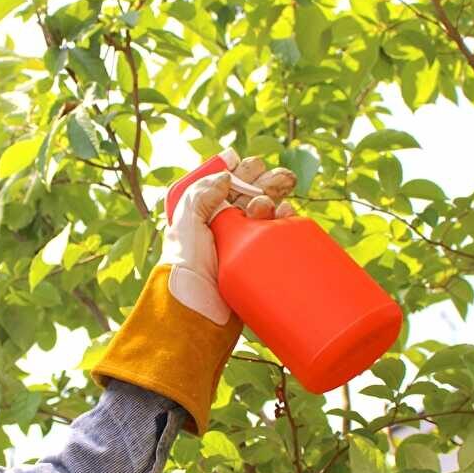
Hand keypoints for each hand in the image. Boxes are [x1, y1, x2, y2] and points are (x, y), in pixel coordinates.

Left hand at [158, 148, 297, 325]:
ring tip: (272, 203)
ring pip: (266, 213)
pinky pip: (275, 236)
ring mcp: (242, 246)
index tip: (251, 164)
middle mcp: (223, 228)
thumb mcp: (185, 224)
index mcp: (203, 216)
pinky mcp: (258, 262)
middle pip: (250, 195)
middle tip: (278, 178)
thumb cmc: (185, 267)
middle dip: (265, 182)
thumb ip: (200, 195)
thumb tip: (227, 177)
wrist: (197, 308)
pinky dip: (284, 221)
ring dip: (274, 199)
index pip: (225, 186)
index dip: (240, 171)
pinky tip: (288, 213)